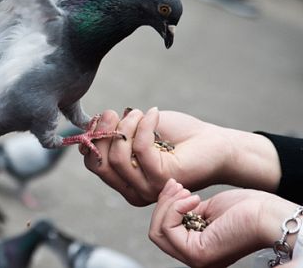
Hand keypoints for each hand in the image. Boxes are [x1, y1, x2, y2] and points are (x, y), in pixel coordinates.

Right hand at [83, 108, 279, 205]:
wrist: (215, 143)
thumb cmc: (177, 135)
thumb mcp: (136, 130)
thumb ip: (113, 132)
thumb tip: (88, 127)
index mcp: (124, 180)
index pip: (92, 163)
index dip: (91, 137)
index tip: (102, 116)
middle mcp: (133, 189)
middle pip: (98, 164)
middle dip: (102, 133)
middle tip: (114, 112)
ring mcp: (148, 188)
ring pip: (117, 157)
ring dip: (126, 126)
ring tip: (141, 113)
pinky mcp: (162, 180)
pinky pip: (140, 149)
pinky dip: (144, 125)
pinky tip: (154, 114)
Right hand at [149, 179, 296, 267]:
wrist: (271, 215)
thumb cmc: (249, 209)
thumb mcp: (208, 209)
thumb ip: (186, 212)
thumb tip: (165, 204)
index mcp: (198, 249)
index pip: (163, 232)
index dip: (165, 205)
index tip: (178, 187)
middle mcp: (195, 259)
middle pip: (155, 234)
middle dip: (162, 204)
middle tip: (178, 186)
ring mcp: (195, 259)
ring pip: (157, 232)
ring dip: (167, 204)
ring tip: (186, 191)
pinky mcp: (198, 254)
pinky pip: (168, 229)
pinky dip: (174, 208)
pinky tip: (193, 198)